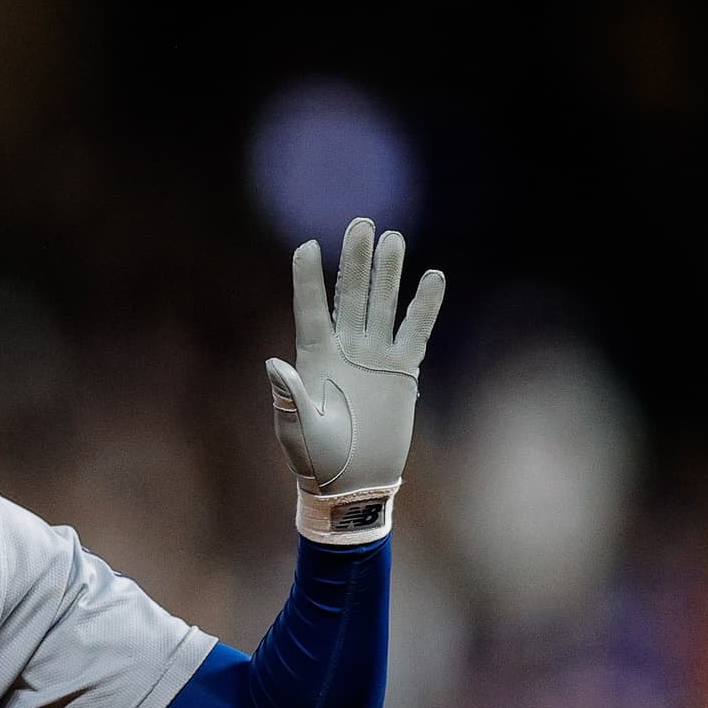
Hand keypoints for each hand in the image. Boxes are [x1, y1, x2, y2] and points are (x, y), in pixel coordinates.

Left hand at [265, 217, 444, 543]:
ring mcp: (374, 357)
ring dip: (388, 273)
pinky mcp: (401, 370)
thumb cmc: (316, 462)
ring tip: (393, 238)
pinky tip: (433, 277)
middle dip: (355, 260)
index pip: (311, 309)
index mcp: (313, 359)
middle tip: (361, 223)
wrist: (352, 484)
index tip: (306, 246)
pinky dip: (424, 306)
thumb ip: (287, 398)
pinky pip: (415, 331)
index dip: (308, 279)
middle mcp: (344, 349)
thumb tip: (274, 363)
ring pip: (383, 305)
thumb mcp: (297, 432)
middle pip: (351, 296)